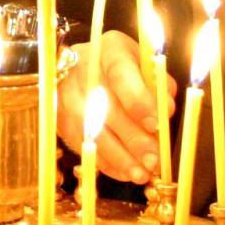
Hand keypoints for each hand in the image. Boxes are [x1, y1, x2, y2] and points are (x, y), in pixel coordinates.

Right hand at [58, 30, 173, 183]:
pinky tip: (124, 172)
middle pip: (106, 108)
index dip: (138, 101)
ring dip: (119, 157)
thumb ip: (159, 85)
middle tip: (153, 160)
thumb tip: (165, 112)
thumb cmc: (121, 68)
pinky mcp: (59, 119)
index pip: (121, 75)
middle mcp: (83, 71)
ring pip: (92, 132)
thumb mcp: (144, 65)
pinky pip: (82, 145)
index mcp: (110, 51)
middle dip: (132, 138)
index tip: (155, 125)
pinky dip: (106, 163)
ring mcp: (66, 96)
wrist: (79, 67)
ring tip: (141, 174)